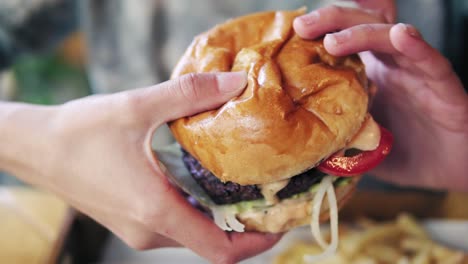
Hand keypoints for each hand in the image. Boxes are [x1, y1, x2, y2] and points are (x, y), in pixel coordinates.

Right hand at [2, 72, 279, 262]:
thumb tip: (236, 84)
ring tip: (247, 185)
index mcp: (154, 210)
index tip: (281, 221)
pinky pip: (178, 226)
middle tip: (271, 193)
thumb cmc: (79, 133)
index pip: (219, 249)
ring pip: (195, 235)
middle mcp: (148, 230)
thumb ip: (189, 95)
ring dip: (224, 217)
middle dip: (247, 225)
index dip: (257, 242)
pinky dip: (201, 212)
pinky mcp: (133, 222)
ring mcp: (139, 230)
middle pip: (212, 243)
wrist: (36, 150)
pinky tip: (208, 181)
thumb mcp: (136, 106)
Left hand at [294, 1, 467, 190]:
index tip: (293, 32)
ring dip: (361, 32)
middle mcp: (390, 64)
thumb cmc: (403, 151)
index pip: (344, 39)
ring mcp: (416, 71)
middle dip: (331, 20)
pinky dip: (415, 46)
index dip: (320, 30)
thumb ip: (334, 138)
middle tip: (303, 25)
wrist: (449, 169)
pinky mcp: (442, 85)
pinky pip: (430, 60)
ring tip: (333, 40)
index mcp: (369, 73)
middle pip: (362, 26)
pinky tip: (401, 35)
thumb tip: (299, 149)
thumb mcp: (357, 143)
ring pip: (390, 36)